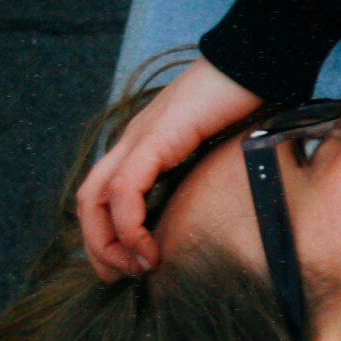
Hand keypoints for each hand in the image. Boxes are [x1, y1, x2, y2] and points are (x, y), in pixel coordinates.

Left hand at [78, 57, 260, 279]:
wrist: (253, 63)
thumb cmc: (244, 102)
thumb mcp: (218, 148)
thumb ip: (203, 172)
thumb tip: (212, 208)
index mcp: (143, 145)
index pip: (101, 194)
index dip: (105, 233)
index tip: (131, 263)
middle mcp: (131, 142)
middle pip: (87, 200)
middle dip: (96, 246)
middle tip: (120, 277)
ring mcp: (138, 139)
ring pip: (95, 197)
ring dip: (108, 241)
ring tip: (136, 267)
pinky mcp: (154, 139)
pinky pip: (124, 189)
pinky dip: (128, 224)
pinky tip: (147, 246)